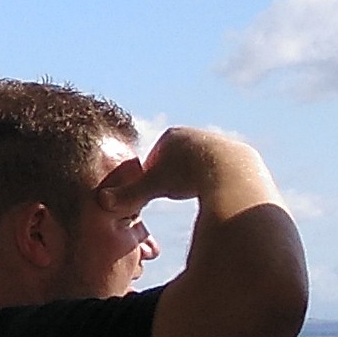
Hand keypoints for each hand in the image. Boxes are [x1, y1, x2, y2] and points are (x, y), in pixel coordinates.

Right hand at [113, 124, 252, 208]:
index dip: (152, 178)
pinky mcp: (236, 154)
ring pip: (199, 165)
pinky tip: (218, 192)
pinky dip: (216, 182)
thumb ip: (129, 195)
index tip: (157, 193)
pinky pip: (220, 170)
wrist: (232, 170)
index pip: (154, 158)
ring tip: (199, 193)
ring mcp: (216, 142)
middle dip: (175, 177)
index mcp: (171, 136)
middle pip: (177, 159)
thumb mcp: (155, 187)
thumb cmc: (189, 176)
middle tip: (179, 194)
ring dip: (196, 179)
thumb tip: (100, 202)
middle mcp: (193, 134)